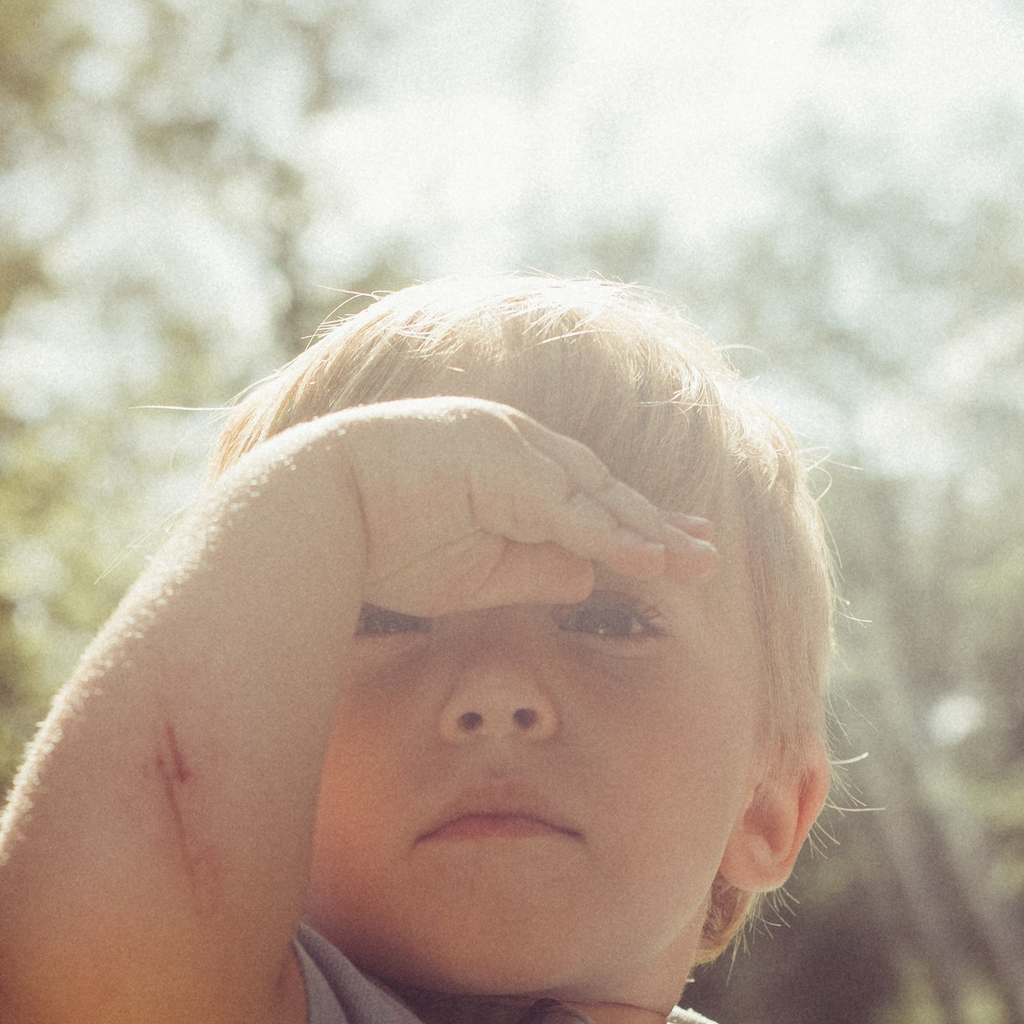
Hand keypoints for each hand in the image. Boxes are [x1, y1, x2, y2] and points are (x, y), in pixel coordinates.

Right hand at [309, 398, 718, 617]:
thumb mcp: (479, 571)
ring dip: (648, 530)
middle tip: (709, 553)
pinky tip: (651, 557)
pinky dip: (612, 533)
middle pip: (606, 489)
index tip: (679, 549)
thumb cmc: (379, 541)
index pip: (591, 497)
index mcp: (512, 466)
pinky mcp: (499, 463)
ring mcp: (510, 446)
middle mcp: (519, 446)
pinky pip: (568, 507)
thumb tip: (590, 577)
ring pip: (597, 495)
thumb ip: (536, 567)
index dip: (638, 524)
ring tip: (695, 561)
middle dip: (659, 523)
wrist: (314, 509)